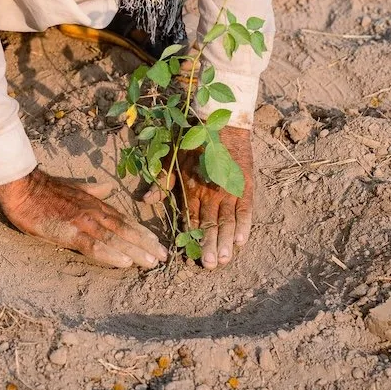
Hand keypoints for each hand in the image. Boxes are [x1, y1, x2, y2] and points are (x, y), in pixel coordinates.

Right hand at [0, 168, 167, 269]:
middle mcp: (94, 212)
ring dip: (136, 251)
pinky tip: (124, 262)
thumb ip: (92, 190)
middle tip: (163, 258)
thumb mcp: (74, 187)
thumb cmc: (45, 190)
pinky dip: (111, 254)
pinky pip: (94, 245)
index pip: (124, 220)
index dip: (142, 232)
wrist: (24, 187)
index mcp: (95, 205)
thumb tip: (107, 188)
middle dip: (146, 244)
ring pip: (115, 239)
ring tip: (152, 262)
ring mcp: (83, 222)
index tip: (157, 243)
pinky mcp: (70, 232)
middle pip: (125, 231)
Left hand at [144, 125, 253, 269]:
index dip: (192, 239)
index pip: (191, 221)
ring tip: (226, 259)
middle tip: (210, 265)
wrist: (221, 124)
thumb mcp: (173, 160)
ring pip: (228, 222)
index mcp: (191, 191)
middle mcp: (210, 195)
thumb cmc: (193, 142)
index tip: (191, 257)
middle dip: (211, 247)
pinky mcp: (244, 186)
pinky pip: (245, 209)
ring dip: (227, 241)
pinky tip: (242, 240)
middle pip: (211, 226)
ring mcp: (228, 191)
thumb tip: (145, 200)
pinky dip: (244, 225)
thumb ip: (161, 182)